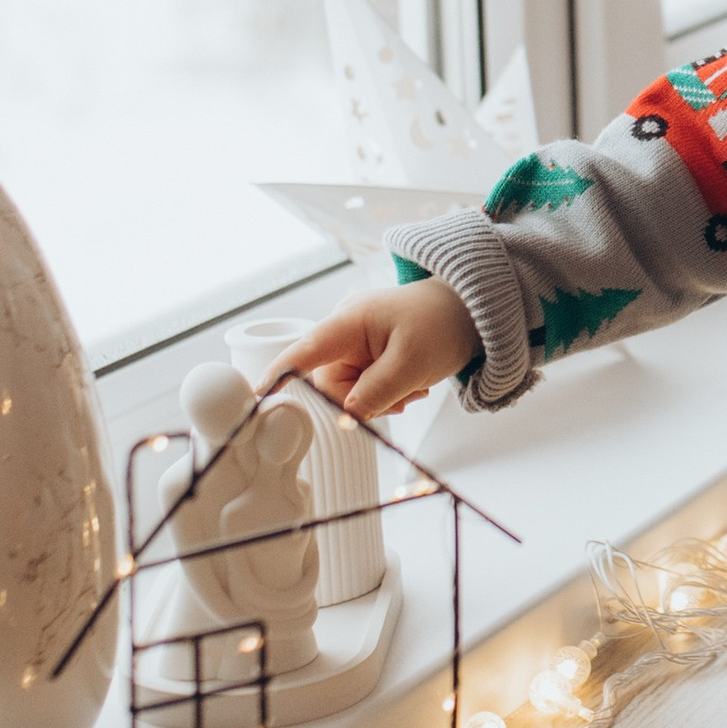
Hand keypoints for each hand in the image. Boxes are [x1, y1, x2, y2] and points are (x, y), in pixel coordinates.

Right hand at [265, 278, 476, 422]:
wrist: (468, 310)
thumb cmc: (441, 323)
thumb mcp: (412, 363)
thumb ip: (377, 391)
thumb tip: (347, 417)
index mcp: (348, 322)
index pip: (303, 353)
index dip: (279, 377)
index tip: (258, 400)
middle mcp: (343, 331)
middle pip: (328, 383)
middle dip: (360, 401)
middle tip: (400, 400)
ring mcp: (354, 343)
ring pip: (347, 390)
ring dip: (378, 399)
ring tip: (412, 389)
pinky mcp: (365, 354)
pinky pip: (362, 385)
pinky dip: (385, 393)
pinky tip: (410, 385)